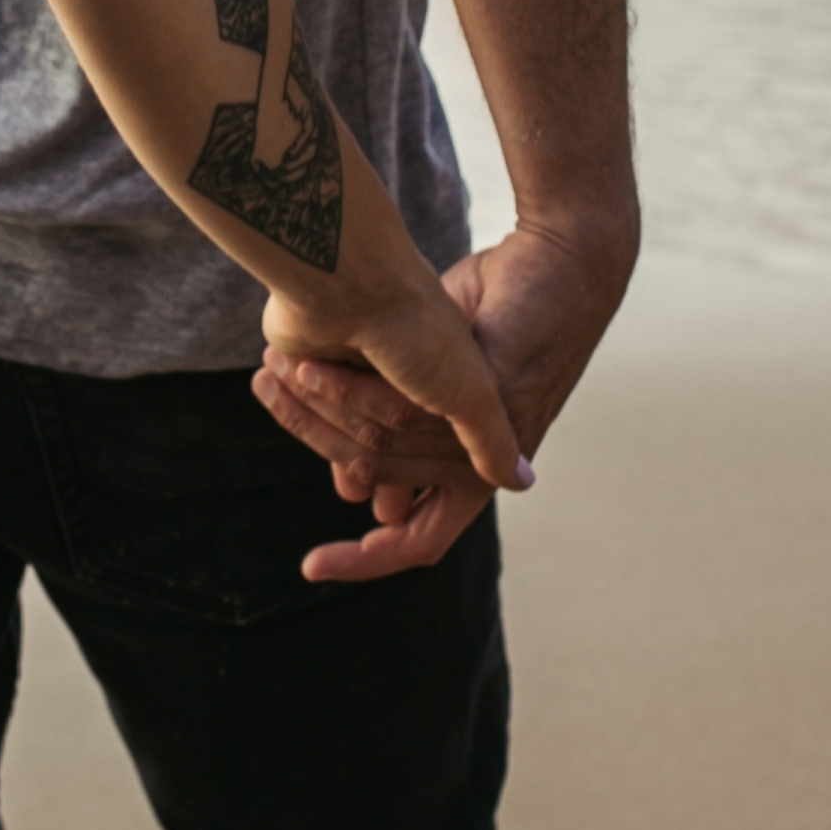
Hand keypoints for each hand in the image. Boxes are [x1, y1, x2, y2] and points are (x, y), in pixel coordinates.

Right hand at [252, 216, 635, 548]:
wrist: (562, 262)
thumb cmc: (498, 312)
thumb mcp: (436, 379)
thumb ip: (399, 432)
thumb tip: (354, 489)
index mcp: (473, 473)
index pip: (420, 542)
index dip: (365, 562)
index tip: (312, 567)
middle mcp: (488, 467)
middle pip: (382, 483)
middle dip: (315, 439)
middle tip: (268, 393)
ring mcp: (495, 435)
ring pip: (387, 446)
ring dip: (323, 406)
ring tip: (279, 367)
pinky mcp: (496, 396)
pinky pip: (404, 409)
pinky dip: (351, 388)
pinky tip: (316, 361)